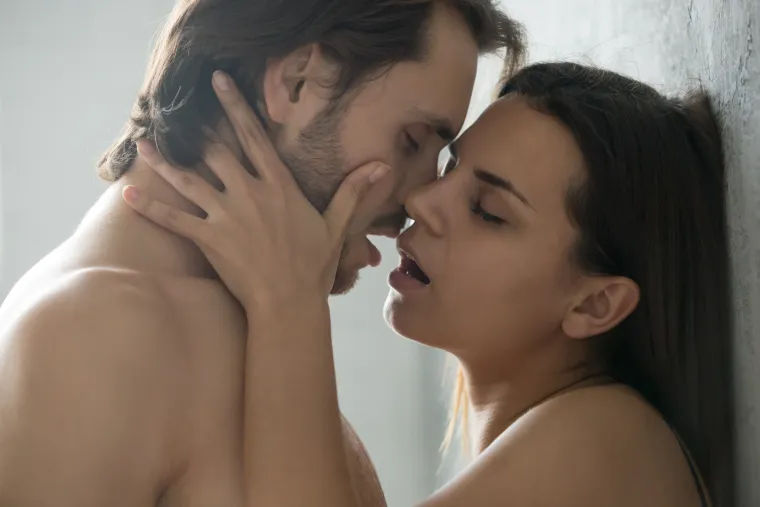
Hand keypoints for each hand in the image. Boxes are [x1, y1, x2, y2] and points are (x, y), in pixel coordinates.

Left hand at [122, 71, 389, 309]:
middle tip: (176, 109)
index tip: (220, 83)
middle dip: (196, 127)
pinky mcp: (208, 239)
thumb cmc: (313, 266)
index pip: (254, 137)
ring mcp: (226, 215)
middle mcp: (249, 193)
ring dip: (164, 162)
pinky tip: (126, 195)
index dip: (236, 107)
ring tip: (144, 144)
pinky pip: (174, 219)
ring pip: (189, 180)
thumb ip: (352, 191)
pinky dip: (151, 207)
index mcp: (278, 186)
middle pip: (217, 151)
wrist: (289, 302)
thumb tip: (381, 166)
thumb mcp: (336, 226)